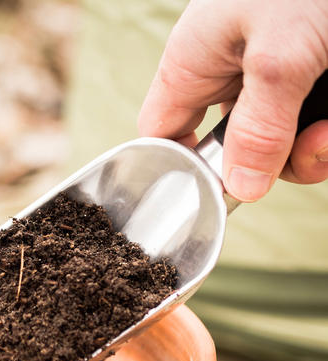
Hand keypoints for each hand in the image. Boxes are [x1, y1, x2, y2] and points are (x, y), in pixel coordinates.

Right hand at [138, 0, 327, 201]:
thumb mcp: (282, 56)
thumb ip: (258, 128)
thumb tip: (241, 189)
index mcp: (193, 63)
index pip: (160, 134)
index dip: (177, 170)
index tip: (210, 194)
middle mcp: (224, 75)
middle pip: (224, 150)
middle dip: (261, 165)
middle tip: (296, 152)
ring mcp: (264, 79)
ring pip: (269, 144)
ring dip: (302, 154)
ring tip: (326, 136)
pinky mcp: (301, 77)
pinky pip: (302, 127)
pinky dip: (321, 138)